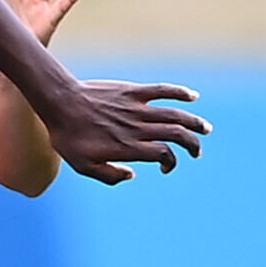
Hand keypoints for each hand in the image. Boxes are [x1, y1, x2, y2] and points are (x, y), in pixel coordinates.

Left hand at [46, 79, 208, 184]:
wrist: (59, 101)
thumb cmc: (69, 137)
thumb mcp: (83, 166)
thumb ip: (109, 176)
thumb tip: (132, 175)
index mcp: (127, 147)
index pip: (163, 154)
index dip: (171, 162)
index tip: (165, 166)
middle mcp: (136, 128)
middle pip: (176, 134)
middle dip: (192, 144)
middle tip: (197, 151)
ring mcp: (136, 108)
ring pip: (174, 114)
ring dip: (194, 122)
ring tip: (206, 129)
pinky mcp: (132, 91)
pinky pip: (162, 90)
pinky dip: (179, 93)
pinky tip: (193, 97)